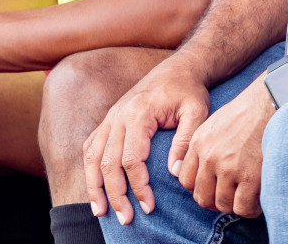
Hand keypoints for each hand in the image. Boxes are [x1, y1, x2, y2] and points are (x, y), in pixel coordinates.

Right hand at [84, 58, 211, 223]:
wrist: (179, 68)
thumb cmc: (189, 90)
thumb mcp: (197, 111)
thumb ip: (184, 141)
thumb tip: (173, 173)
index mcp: (139, 113)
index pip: (131, 159)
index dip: (138, 186)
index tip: (149, 206)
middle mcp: (118, 115)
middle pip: (108, 162)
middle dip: (116, 194)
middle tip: (126, 219)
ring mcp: (110, 116)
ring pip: (93, 156)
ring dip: (95, 186)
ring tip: (101, 211)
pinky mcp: (109, 119)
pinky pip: (91, 146)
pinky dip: (89, 168)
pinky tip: (94, 187)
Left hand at [172, 77, 273, 216]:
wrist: (272, 102)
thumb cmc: (248, 112)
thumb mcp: (215, 124)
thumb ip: (201, 147)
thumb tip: (189, 171)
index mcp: (199, 143)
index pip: (186, 180)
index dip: (201, 187)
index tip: (215, 186)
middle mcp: (210, 157)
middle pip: (202, 197)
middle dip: (216, 201)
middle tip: (232, 195)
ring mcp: (229, 168)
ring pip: (223, 205)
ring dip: (235, 204)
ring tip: (248, 196)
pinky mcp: (250, 176)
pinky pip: (243, 207)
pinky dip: (251, 208)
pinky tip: (258, 199)